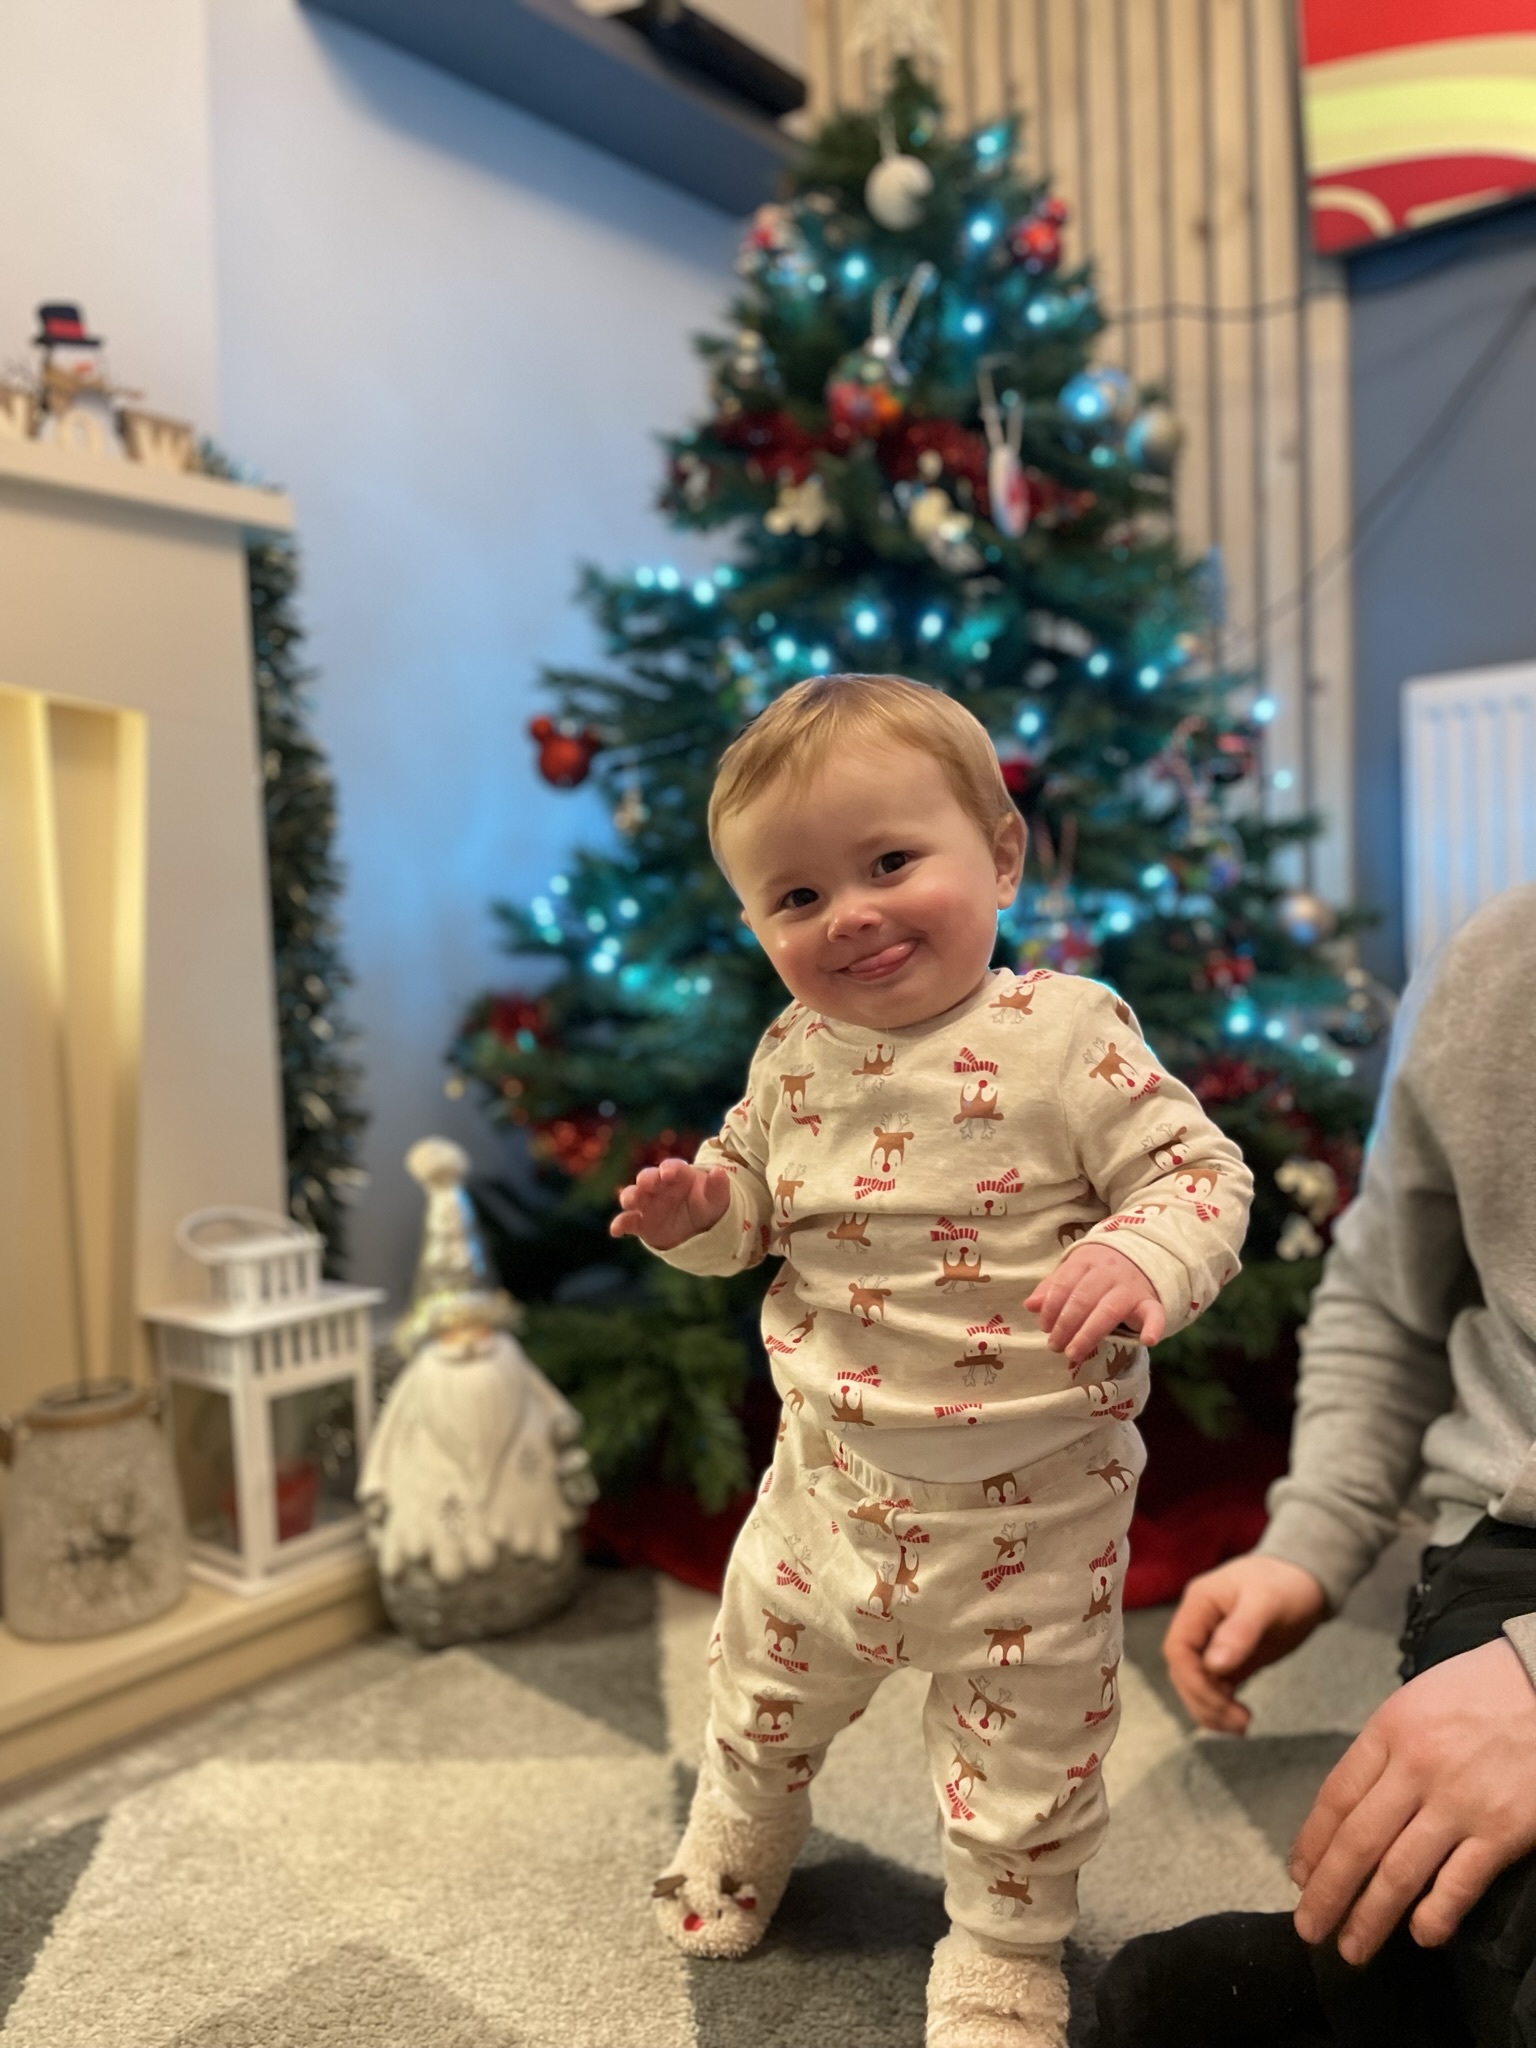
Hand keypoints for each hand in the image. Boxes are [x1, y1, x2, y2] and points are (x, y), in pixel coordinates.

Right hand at [609, 1157, 730, 1250]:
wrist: (699, 1229)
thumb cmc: (707, 1205)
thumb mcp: (717, 1197)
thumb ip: (718, 1186)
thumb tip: (720, 1172)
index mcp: (678, 1175)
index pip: (672, 1168)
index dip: (669, 1169)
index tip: (668, 1173)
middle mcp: (659, 1186)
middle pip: (648, 1178)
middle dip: (646, 1179)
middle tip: (646, 1183)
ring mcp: (648, 1204)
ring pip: (634, 1197)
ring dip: (630, 1197)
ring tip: (630, 1201)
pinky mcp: (641, 1223)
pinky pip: (628, 1222)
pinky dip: (620, 1224)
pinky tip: (616, 1231)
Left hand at [1024, 1243, 1165, 1364]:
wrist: (1141, 1256)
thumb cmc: (1099, 1271)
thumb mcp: (1074, 1272)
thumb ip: (1052, 1289)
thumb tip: (1030, 1305)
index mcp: (1085, 1261)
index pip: (1063, 1284)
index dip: (1051, 1308)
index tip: (1044, 1327)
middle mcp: (1108, 1272)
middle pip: (1083, 1299)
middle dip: (1065, 1325)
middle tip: (1055, 1346)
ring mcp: (1130, 1286)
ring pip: (1108, 1311)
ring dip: (1088, 1334)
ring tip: (1073, 1353)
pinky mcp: (1150, 1301)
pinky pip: (1154, 1313)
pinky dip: (1153, 1326)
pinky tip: (1147, 1341)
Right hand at [1162, 1554, 1327, 1732]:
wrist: (1307, 1579)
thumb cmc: (1286, 1584)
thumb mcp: (1266, 1602)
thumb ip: (1240, 1632)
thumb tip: (1214, 1667)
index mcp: (1198, 1604)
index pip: (1178, 1648)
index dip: (1193, 1680)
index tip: (1221, 1701)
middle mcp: (1199, 1624)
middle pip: (1183, 1670)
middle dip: (1204, 1700)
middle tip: (1238, 1722)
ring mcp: (1212, 1642)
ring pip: (1195, 1682)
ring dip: (1211, 1708)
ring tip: (1241, 1725)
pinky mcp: (1229, 1657)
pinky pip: (1214, 1686)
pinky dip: (1221, 1706)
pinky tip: (1239, 1718)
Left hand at [1291, 1638, 1535, 1963]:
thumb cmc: (1483, 1690)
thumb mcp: (1417, 1702)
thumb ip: (1384, 1751)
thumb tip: (1353, 1807)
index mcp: (1389, 1731)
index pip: (1335, 1798)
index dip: (1312, 1844)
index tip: (1299, 1876)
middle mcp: (1416, 1768)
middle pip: (1357, 1842)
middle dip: (1328, 1892)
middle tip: (1310, 1928)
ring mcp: (1460, 1802)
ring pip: (1399, 1871)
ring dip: (1370, 1917)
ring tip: (1352, 1948)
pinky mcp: (1503, 1830)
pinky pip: (1460, 1882)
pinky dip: (1436, 1914)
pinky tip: (1420, 1935)